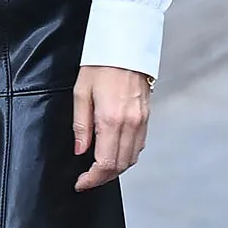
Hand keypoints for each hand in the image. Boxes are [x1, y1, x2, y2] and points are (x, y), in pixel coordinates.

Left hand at [72, 65, 150, 190]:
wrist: (125, 45)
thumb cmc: (100, 65)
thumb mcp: (81, 93)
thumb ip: (81, 125)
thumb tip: (80, 150)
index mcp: (111, 119)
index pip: (105, 163)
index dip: (92, 178)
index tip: (81, 182)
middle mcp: (130, 123)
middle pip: (120, 165)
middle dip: (103, 177)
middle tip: (87, 178)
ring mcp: (141, 120)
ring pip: (132, 158)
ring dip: (116, 168)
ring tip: (98, 168)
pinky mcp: (146, 116)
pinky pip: (139, 144)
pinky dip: (127, 154)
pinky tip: (114, 151)